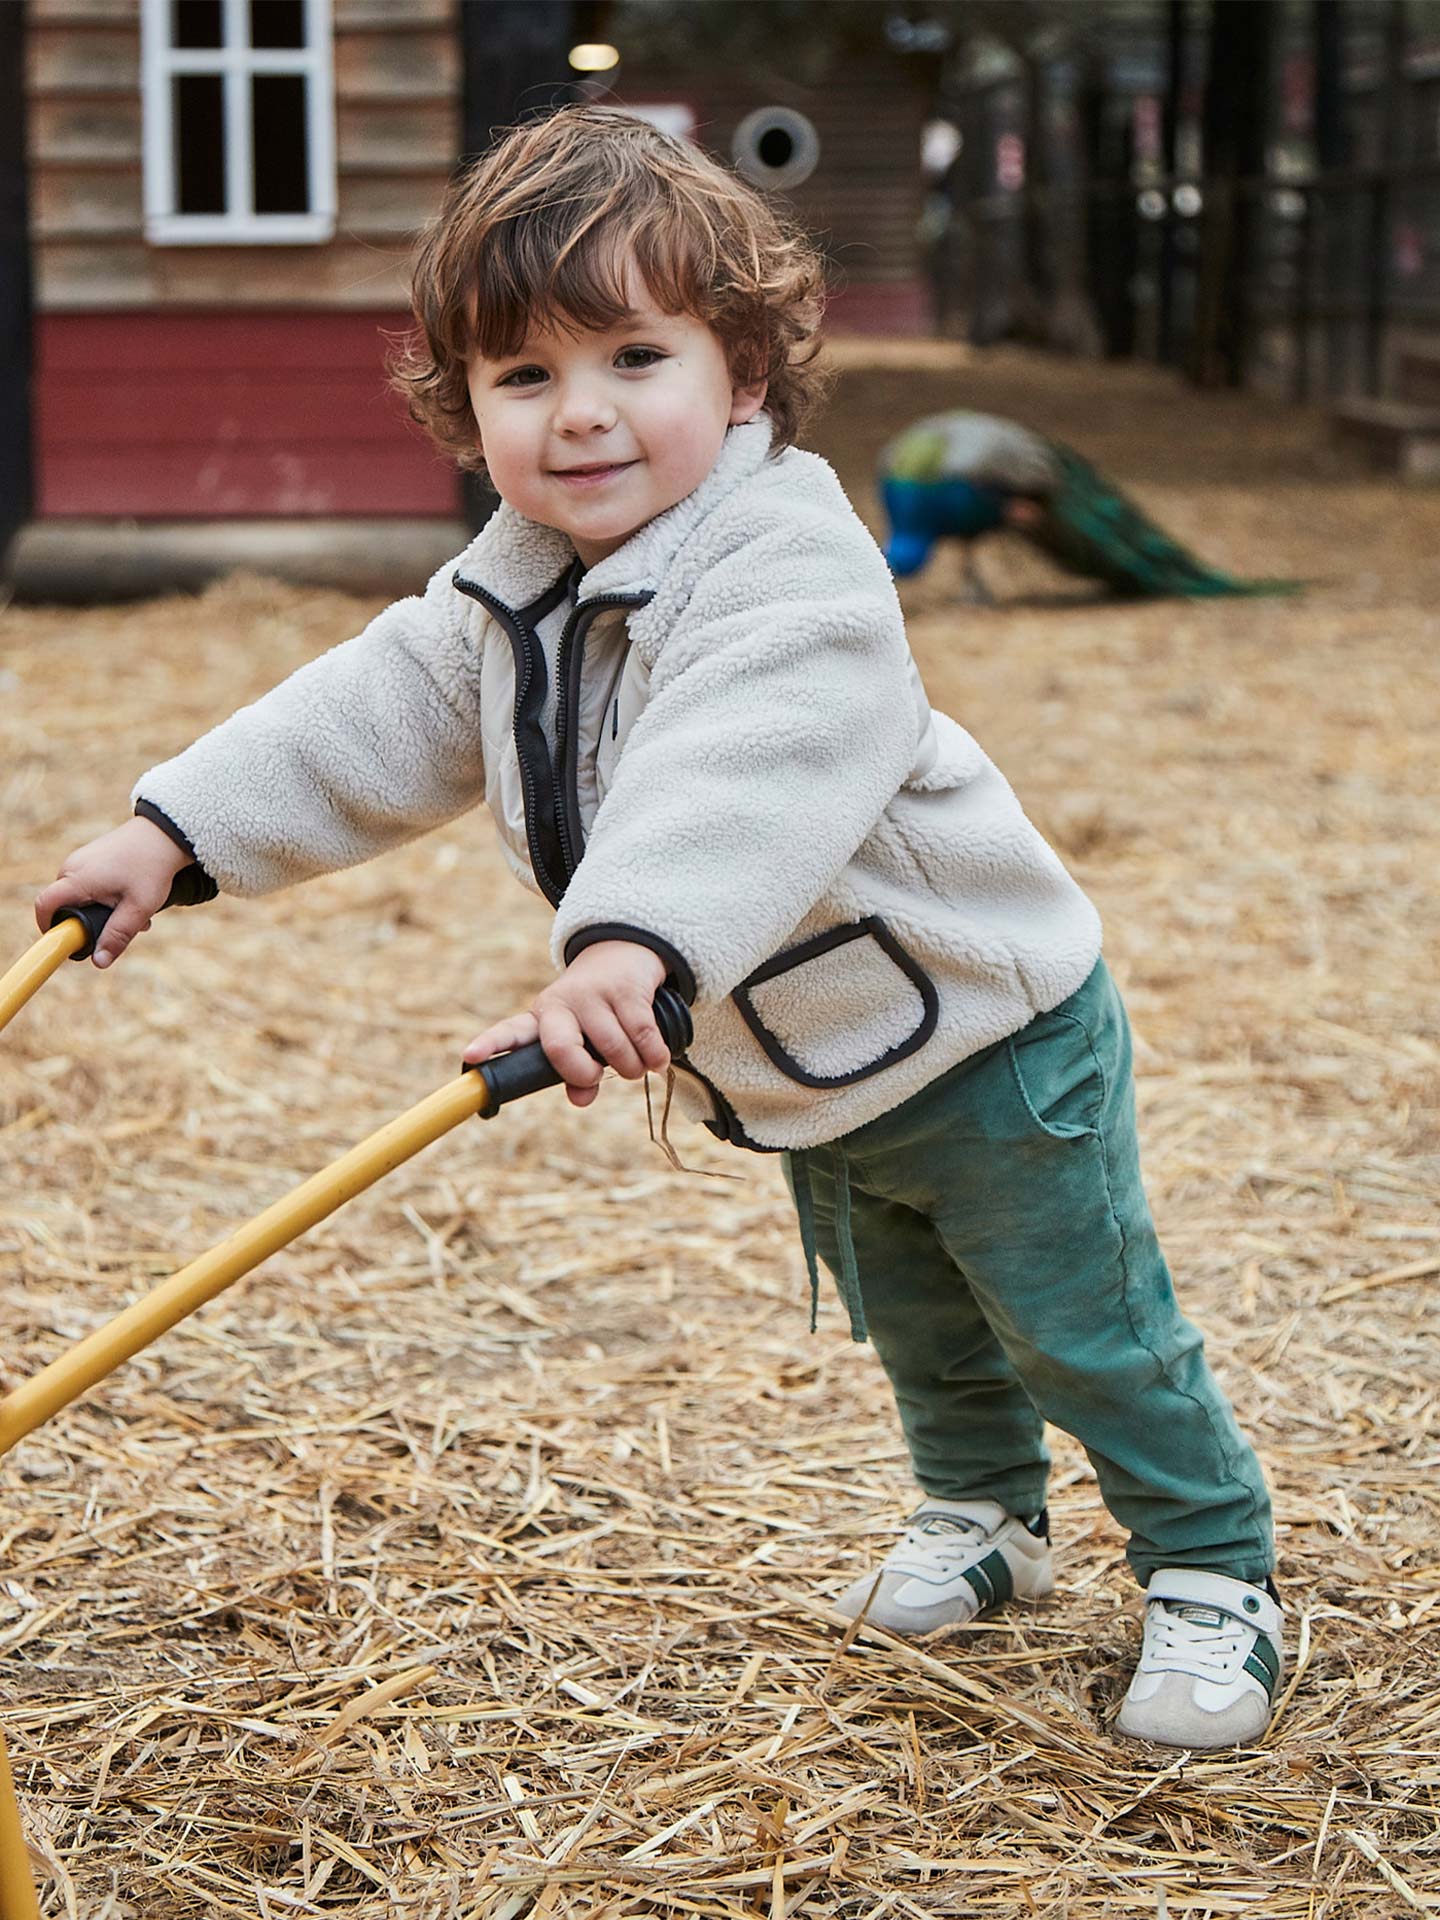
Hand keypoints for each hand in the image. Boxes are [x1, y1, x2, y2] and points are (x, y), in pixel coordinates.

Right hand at [35, 817, 190, 968]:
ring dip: (104, 911)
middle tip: (120, 929)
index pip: (45, 906)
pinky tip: (133, 899)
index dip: (48, 927)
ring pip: (81, 896)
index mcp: (77, 879)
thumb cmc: (152, 869)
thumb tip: (99, 962)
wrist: (165, 834)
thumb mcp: (138, 908)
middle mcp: (72, 867)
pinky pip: (89, 884)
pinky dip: (107, 896)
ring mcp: (81, 860)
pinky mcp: (92, 857)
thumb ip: (117, 936)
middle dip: (88, 923)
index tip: (65, 943)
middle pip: (66, 905)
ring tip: (136, 913)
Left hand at [462, 941, 670, 1109]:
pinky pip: (643, 1036)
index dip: (491, 1045)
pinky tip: (656, 1058)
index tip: (471, 1057)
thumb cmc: (597, 1010)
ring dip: (632, 1069)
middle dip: (583, 1073)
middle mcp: (561, 1004)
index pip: (512, 1032)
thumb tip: (582, 1099)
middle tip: (596, 1075)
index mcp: (542, 1018)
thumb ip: (576, 1075)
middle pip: (561, 1050)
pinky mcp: (625, 988)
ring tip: (636, 1064)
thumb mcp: (581, 1040)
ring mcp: (593, 994)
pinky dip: (654, 1056)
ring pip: (613, 1050)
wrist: (625, 951)